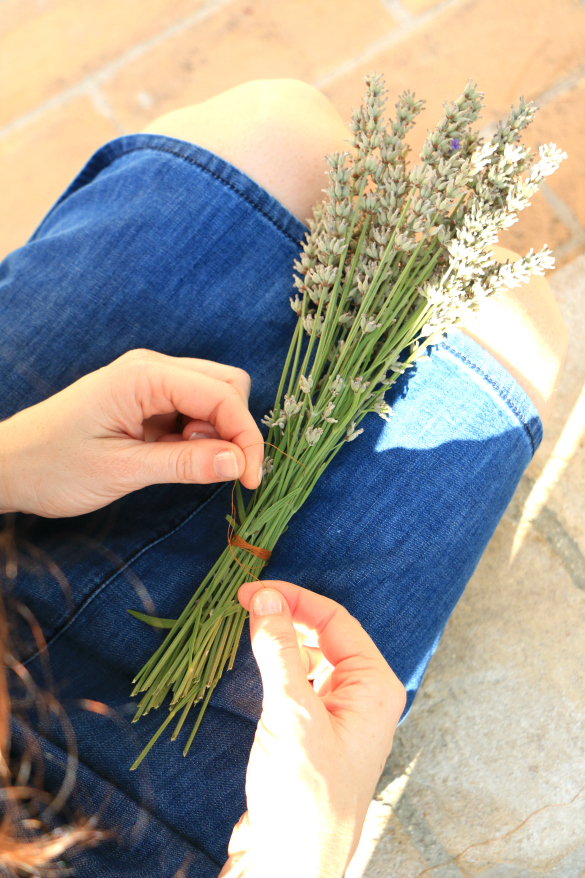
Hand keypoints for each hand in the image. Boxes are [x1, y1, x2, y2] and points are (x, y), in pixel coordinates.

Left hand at [0, 349, 263, 516]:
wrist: (9, 465)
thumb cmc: (54, 467)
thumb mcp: (121, 470)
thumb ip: (184, 463)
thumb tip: (240, 463)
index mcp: (144, 376)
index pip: (222, 394)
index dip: (246, 437)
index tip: (251, 480)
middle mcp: (152, 368)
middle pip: (227, 385)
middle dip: (236, 428)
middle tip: (215, 469)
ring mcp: (149, 381)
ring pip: (214, 395)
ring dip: (217, 432)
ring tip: (185, 462)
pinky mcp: (146, 398)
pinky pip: (193, 408)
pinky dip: (199, 434)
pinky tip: (174, 455)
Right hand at [220, 581, 405, 877]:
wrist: (292, 866)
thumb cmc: (303, 794)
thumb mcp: (291, 714)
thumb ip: (279, 651)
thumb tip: (266, 599)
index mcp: (373, 687)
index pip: (335, 620)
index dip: (293, 599)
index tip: (250, 591)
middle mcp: (362, 696)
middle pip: (324, 635)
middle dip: (286, 616)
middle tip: (242, 605)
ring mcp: (338, 716)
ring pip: (309, 658)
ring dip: (279, 640)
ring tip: (244, 627)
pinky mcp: (313, 733)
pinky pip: (298, 684)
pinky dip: (275, 667)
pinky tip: (254, 663)